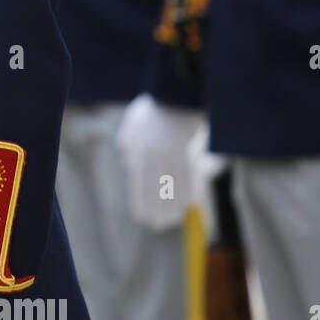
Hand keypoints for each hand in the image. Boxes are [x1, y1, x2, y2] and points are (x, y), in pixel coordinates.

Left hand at [115, 93, 204, 230]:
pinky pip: (190, 175)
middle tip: (158, 226)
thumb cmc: (154, 110)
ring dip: (174, 205)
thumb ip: (128, 145)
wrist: (176, 93)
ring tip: (173, 220)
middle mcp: (153, 154)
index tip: (142, 218)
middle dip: (157, 209)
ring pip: (173, 185)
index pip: (138, 183)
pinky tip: (190, 204)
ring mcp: (171, 152)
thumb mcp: (133, 125)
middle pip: (155, 188)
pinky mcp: (189, 150)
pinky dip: (191, 191)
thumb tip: (128, 165)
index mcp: (138, 150)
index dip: (140, 202)